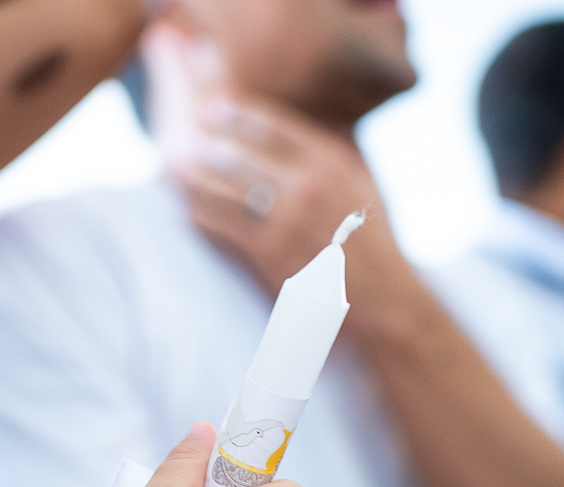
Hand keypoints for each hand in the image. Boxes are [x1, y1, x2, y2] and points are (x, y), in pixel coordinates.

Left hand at [172, 96, 389, 296]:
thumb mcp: (360, 188)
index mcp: (332, 164)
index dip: (240, 115)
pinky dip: (202, 216)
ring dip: (197, 180)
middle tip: (187, 137)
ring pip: (227, 191)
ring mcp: (288, 219)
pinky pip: (224, 228)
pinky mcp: (271, 252)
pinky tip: (188, 210)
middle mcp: (309, 186)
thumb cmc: (371, 246)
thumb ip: (327, 161)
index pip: (276, 127)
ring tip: (177, 170)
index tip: (216, 107)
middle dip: (211, 145)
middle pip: (244, 155)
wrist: (386, 301)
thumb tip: (291, 136)